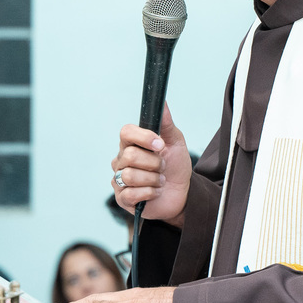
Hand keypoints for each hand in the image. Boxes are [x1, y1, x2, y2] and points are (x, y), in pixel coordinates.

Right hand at [112, 103, 190, 226]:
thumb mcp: (176, 143)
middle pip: (130, 156)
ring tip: (160, 181)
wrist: (182, 194)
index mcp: (131, 144)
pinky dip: (150, 193)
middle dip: (154, 163)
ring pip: (130, 176)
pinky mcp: (123, 199)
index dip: (143, 137)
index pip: (126, 132)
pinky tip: (155, 193)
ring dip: (153, 180)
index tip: (160, 144)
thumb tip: (163, 103)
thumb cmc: (175, 167)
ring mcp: (120, 180)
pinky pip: (131, 194)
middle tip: (163, 167)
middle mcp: (121, 161)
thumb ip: (167, 124)